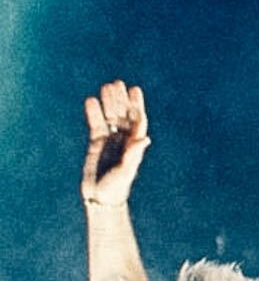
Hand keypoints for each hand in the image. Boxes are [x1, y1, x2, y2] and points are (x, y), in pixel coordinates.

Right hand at [82, 81, 149, 209]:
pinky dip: (93, 113)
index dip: (136, 105)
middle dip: (121, 100)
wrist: (100, 197)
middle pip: (123, 114)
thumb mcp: (126, 170)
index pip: (137, 120)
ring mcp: (110, 140)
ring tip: (105, 87)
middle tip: (117, 83)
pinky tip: (90, 101)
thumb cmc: (116, 186)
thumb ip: (133, 154)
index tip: (134, 90)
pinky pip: (96, 124)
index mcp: (134, 144)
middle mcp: (124, 139)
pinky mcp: (96, 143)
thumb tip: (145, 138)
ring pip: (110, 117)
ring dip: (108, 102)